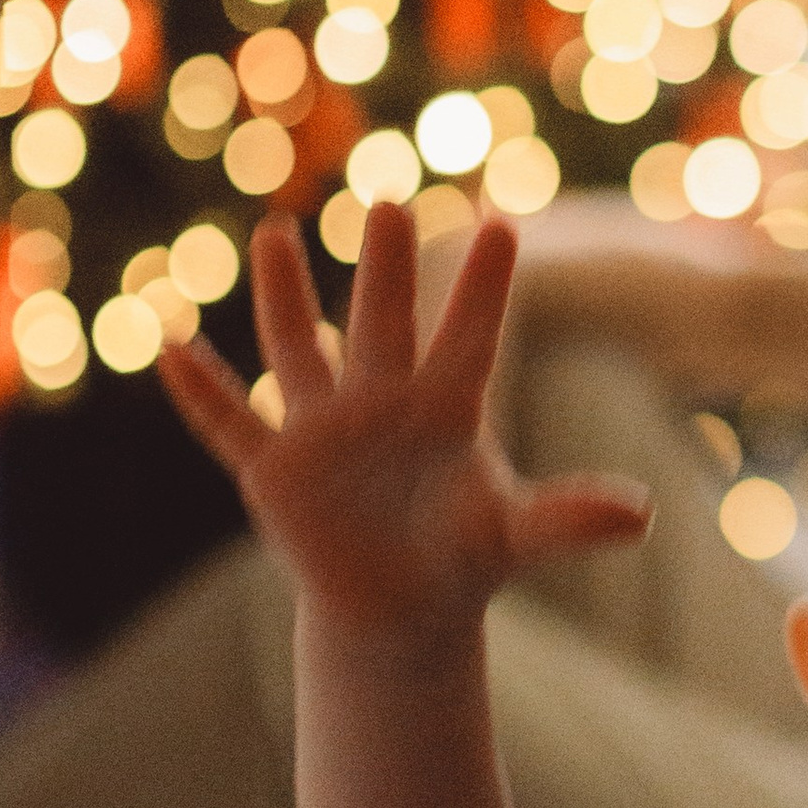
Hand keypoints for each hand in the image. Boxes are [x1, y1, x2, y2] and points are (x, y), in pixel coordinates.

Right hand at [159, 203, 651, 638]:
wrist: (396, 604)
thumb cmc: (460, 556)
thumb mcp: (514, 537)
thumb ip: (568, 520)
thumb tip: (642, 516)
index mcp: (446, 409)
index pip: (471, 340)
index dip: (484, 291)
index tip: (504, 227)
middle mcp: (380, 401)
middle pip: (383, 324)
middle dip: (384, 270)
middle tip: (390, 203)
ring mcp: (322, 428)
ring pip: (298, 350)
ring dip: (285, 298)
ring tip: (275, 233)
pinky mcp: (274, 469)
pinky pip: (228, 424)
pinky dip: (199, 391)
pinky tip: (166, 345)